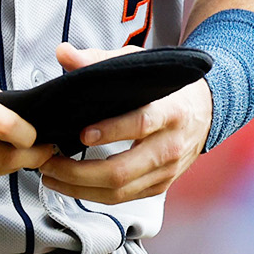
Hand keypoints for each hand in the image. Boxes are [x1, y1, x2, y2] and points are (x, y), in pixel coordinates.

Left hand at [39, 43, 211, 204]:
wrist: (205, 110)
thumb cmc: (166, 86)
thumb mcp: (139, 63)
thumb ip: (99, 60)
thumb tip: (64, 54)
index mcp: (169, 110)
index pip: (141, 123)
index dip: (111, 131)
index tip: (81, 132)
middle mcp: (169, 145)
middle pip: (123, 170)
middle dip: (79, 172)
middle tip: (48, 161)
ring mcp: (165, 171)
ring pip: (119, 191)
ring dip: (79, 188)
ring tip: (50, 175)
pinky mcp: (159, 186)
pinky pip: (123, 199)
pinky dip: (93, 195)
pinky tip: (70, 184)